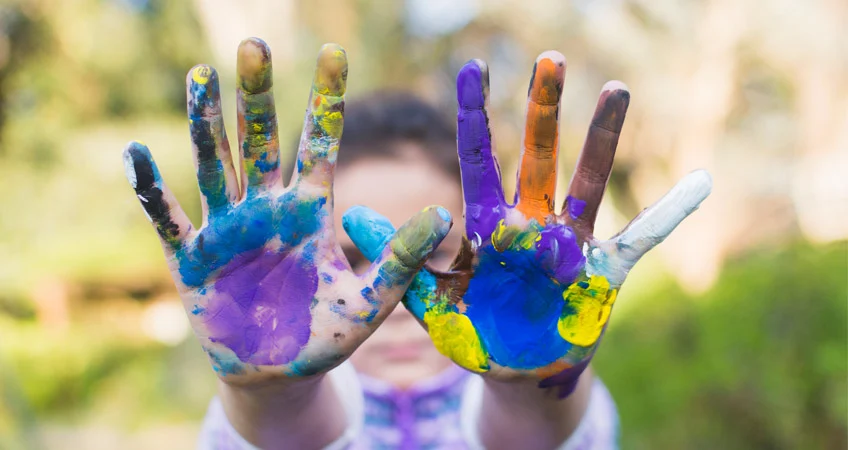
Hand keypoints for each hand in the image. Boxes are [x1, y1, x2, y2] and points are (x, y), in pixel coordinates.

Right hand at [122, 39, 451, 385]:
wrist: (278, 376)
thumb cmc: (326, 336)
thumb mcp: (369, 301)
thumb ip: (400, 258)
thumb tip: (442, 213)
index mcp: (310, 211)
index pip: (320, 144)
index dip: (326, 101)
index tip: (334, 52)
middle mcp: (267, 208)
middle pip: (261, 141)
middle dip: (257, 97)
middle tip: (256, 46)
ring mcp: (227, 229)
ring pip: (216, 166)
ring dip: (206, 124)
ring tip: (200, 76)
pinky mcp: (191, 258)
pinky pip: (170, 218)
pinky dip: (152, 190)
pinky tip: (136, 154)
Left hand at [345, 52, 710, 396]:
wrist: (517, 374)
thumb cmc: (476, 335)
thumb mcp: (431, 303)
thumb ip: (401, 258)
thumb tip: (353, 215)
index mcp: (488, 230)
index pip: (480, 161)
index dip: (475, 117)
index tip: (471, 68)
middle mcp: (532, 226)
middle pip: (538, 158)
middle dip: (542, 112)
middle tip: (548, 60)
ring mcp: (570, 246)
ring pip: (589, 182)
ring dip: (602, 139)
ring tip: (616, 89)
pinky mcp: (603, 274)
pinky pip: (643, 238)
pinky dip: (670, 213)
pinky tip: (700, 181)